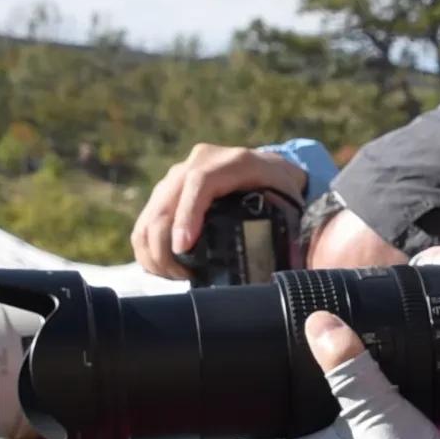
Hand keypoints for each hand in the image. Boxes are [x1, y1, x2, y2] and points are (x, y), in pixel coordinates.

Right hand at [134, 145, 320, 279]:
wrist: (267, 167)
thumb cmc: (281, 188)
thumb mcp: (291, 201)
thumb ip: (293, 225)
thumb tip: (291, 263)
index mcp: (233, 162)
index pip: (200, 183)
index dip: (187, 215)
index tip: (182, 247)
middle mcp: (200, 162)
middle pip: (166, 202)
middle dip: (165, 246)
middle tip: (181, 276)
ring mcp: (179, 174)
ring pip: (150, 214)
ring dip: (153, 251)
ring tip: (174, 276)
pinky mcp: (166, 190)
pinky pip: (146, 220)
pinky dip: (147, 247)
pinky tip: (162, 268)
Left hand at [236, 312, 439, 438]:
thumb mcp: (369, 403)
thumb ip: (346, 365)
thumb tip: (320, 324)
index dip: (247, 433)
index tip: (248, 408)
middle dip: (290, 421)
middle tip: (292, 384)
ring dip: (327, 425)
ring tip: (333, 388)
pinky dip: (360, 431)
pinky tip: (374, 406)